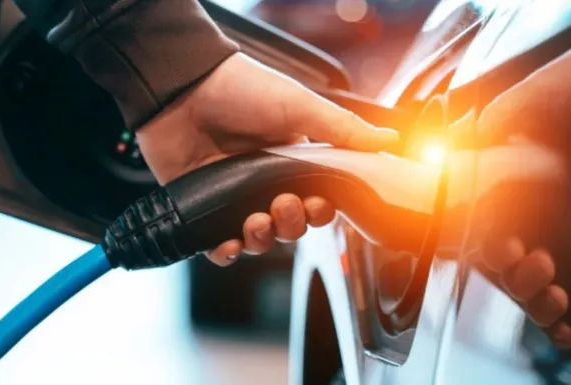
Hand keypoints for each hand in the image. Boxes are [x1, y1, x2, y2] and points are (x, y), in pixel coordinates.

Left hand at [137, 53, 398, 265]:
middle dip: (292, 223)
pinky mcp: (202, 207)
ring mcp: (232, 196)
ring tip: (255, 219)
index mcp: (293, 160)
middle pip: (291, 225)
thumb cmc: (241, 90)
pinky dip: (226, 252)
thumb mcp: (300, 106)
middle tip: (283, 203)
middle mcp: (264, 181)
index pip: (318, 200)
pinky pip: (218, 246)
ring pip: (259, 239)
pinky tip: (228, 243)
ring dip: (263, 238)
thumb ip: (344, 130)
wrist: (181, 87)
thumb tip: (389, 140)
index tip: (318, 202)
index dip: (321, 210)